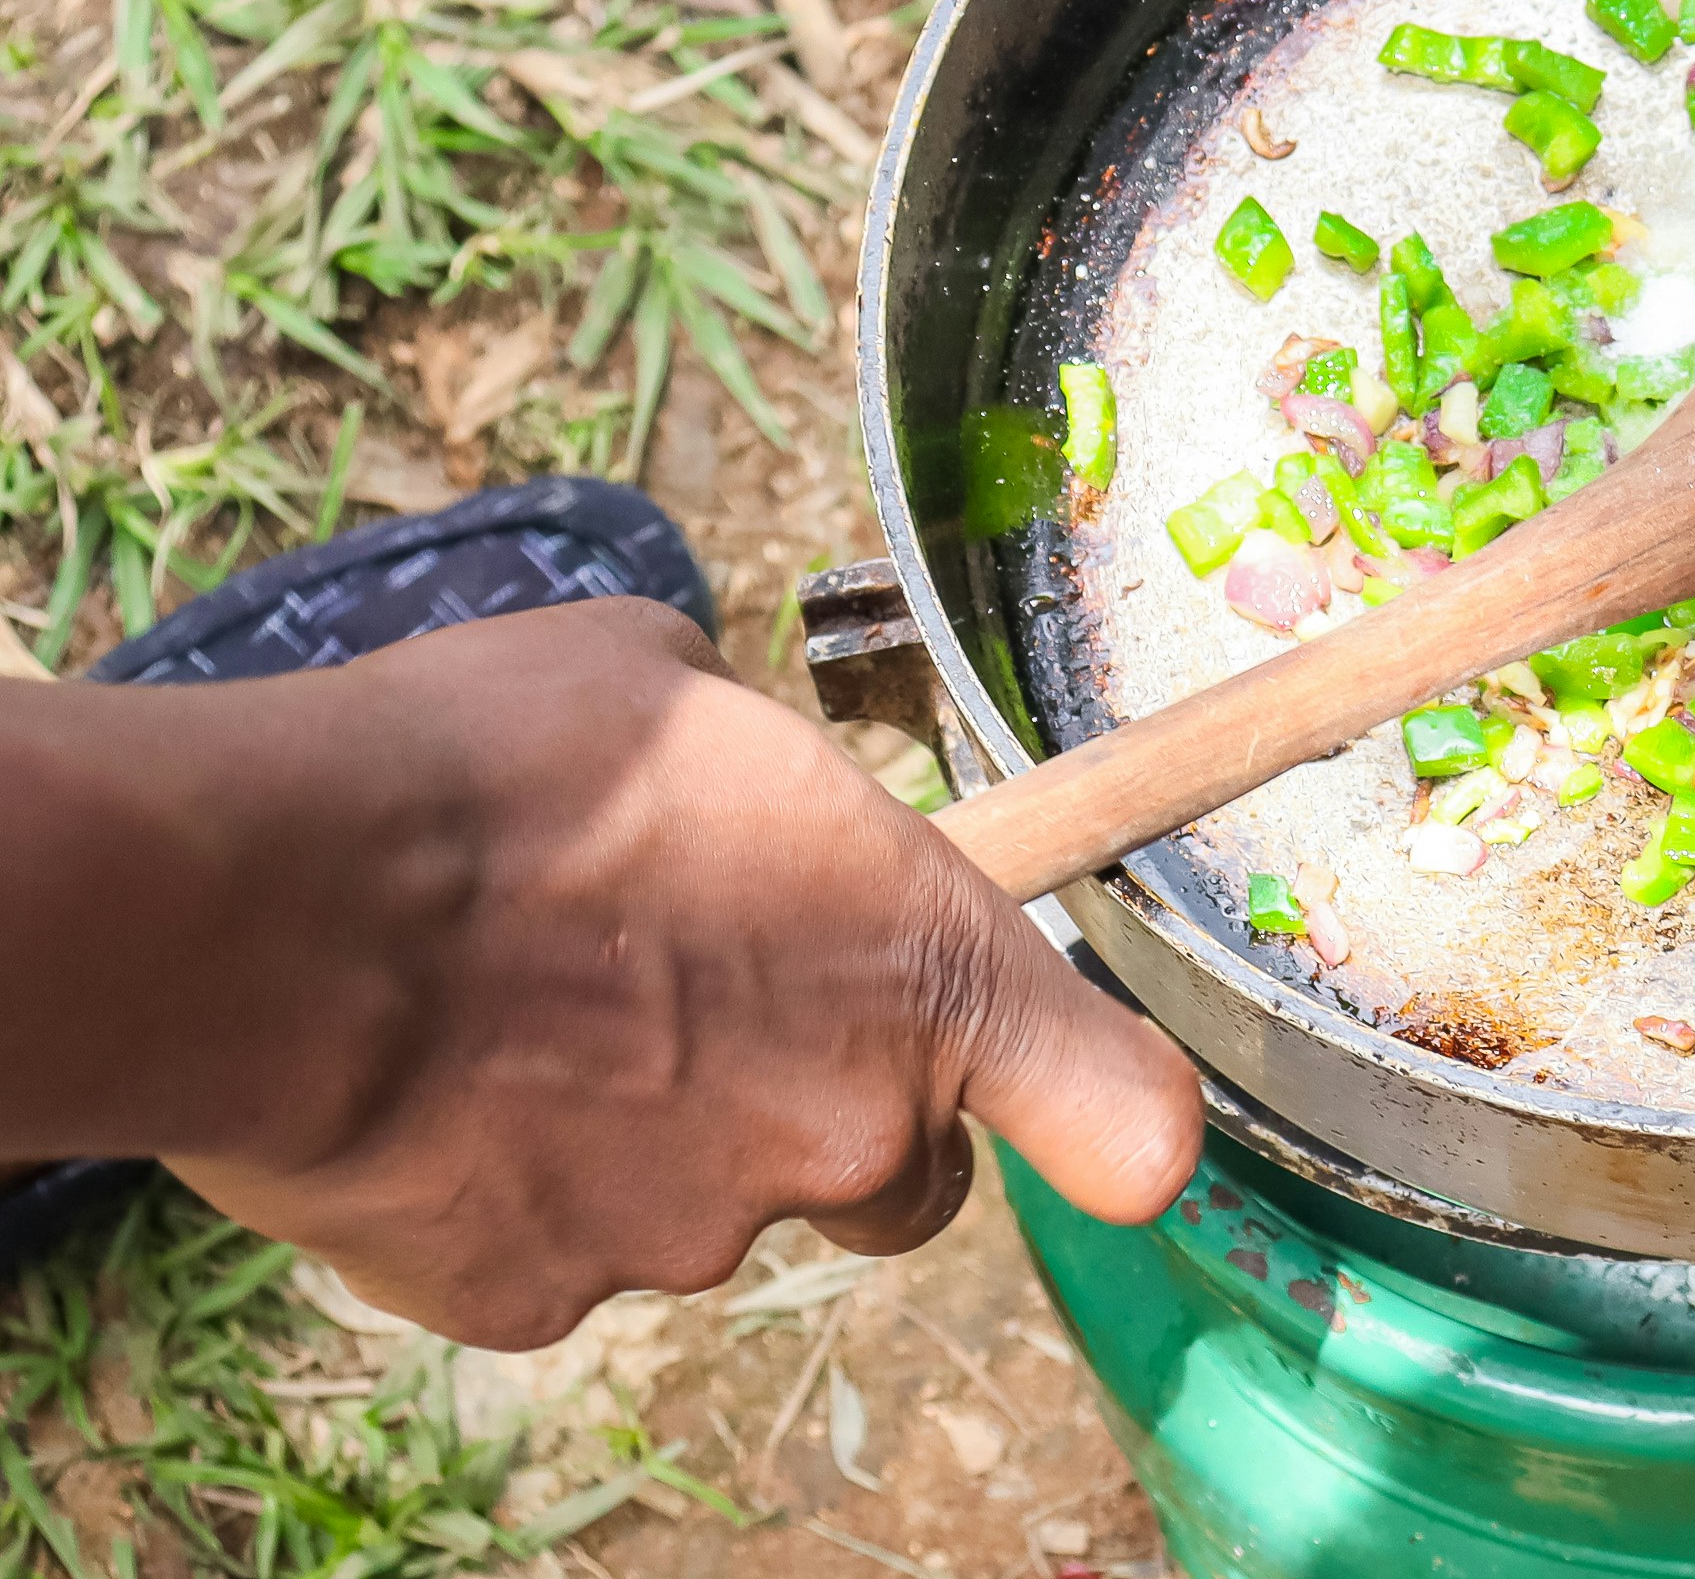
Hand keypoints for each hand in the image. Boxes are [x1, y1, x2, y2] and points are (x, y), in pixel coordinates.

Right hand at [2, 598, 1199, 1349]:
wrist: (272, 905)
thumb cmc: (495, 764)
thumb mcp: (671, 691)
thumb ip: (748, 778)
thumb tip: (708, 765)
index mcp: (924, 971)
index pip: (1124, 1115)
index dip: (1107, 1115)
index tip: (1084, 1104)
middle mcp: (846, 1127)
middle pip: (904, 1186)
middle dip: (837, 1126)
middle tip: (716, 1030)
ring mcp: (694, 1231)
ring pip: (712, 1212)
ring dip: (648, 1141)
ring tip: (516, 1022)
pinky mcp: (536, 1300)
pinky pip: (550, 1253)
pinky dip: (505, 1195)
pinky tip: (427, 1093)